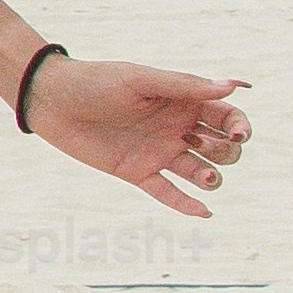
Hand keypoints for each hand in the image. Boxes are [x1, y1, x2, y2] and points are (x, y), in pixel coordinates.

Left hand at [25, 58, 250, 214]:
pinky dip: (187, 204)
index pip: (228, 117)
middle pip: (222, 149)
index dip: (240, 128)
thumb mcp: (140, 80)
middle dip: (225, 152)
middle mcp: (177, 128)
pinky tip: (203, 212)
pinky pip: (168, 193)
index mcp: (183, 102)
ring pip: (201, 172)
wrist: (52, 101)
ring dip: (211, 178)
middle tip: (199, 143)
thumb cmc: (96, 81)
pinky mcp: (138, 172)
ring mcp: (159, 152)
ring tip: (204, 176)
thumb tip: (233, 85)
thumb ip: (184, 85)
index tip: (237, 135)